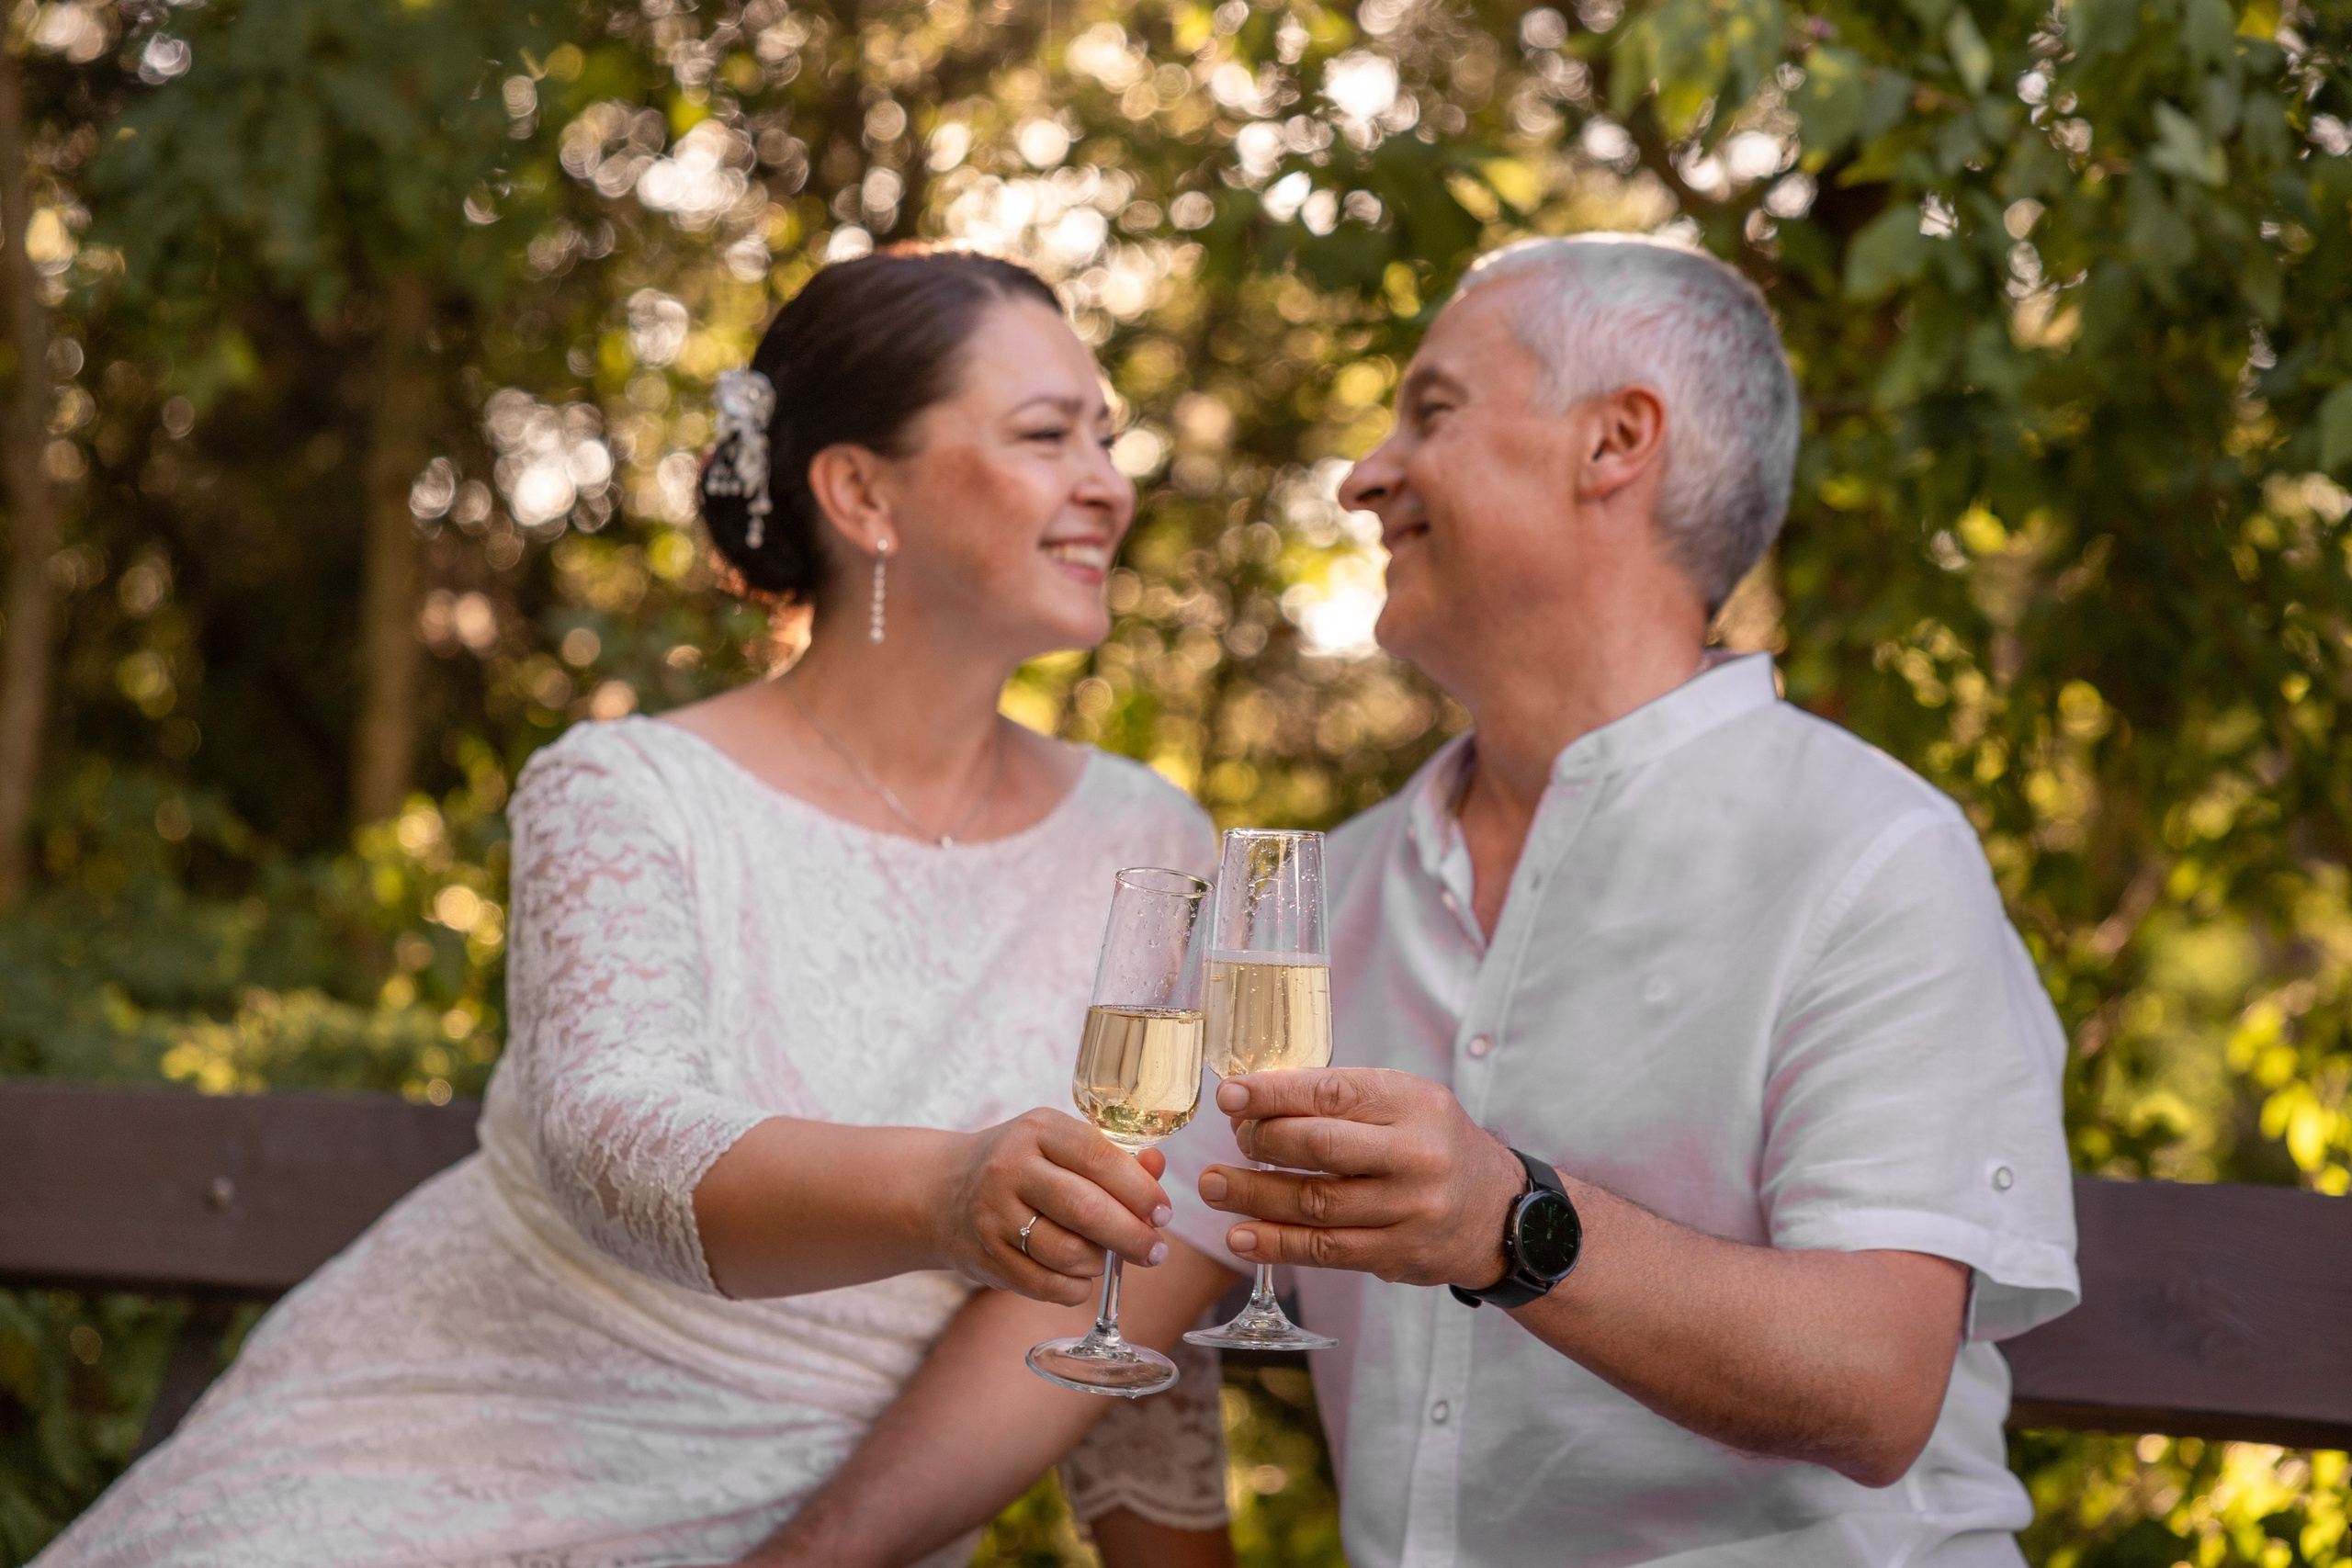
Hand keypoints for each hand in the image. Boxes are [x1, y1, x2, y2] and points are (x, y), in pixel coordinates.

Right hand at [935, 1110, 1172, 1305]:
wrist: (940, 1192)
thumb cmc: (1020, 1165)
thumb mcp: (1058, 1144)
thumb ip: (1111, 1156)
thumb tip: (1158, 1168)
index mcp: (1038, 1130)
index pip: (1100, 1158)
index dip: (1141, 1190)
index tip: (1164, 1213)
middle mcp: (1011, 1168)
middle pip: (1086, 1210)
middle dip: (1132, 1236)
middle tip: (1156, 1251)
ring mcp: (994, 1215)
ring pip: (1068, 1253)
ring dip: (1101, 1263)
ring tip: (1109, 1257)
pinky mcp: (986, 1257)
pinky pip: (1046, 1286)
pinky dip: (1075, 1288)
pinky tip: (1082, 1277)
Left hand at [1198, 1067, 1523, 1288]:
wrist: (1500, 1213)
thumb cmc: (1434, 1145)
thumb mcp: (1407, 1104)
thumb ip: (1344, 1100)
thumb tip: (1256, 1101)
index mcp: (1415, 1105)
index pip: (1335, 1092)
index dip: (1275, 1093)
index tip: (1230, 1095)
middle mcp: (1417, 1156)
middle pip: (1323, 1148)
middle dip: (1263, 1141)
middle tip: (1231, 1140)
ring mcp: (1410, 1211)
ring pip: (1317, 1204)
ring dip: (1254, 1196)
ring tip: (1213, 1187)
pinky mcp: (1399, 1255)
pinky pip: (1327, 1250)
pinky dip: (1277, 1244)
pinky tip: (1242, 1236)